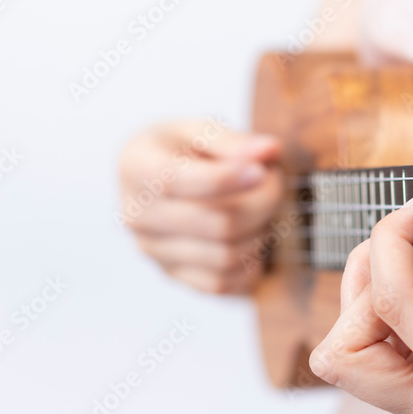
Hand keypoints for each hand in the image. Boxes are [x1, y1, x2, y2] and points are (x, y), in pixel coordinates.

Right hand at [118, 120, 283, 293]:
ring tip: (264, 207)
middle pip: (217, 224)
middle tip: (276, 182)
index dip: (228, 179)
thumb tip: (269, 151)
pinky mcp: (171, 275)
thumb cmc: (179, 149)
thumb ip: (233, 141)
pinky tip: (254, 236)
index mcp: (137, 168)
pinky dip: (249, 264)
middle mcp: (136, 215)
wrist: (153, 178)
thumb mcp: (198, 130)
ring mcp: (152, 250)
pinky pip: (221, 284)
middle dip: (262, 203)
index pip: (179, 182)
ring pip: (225, 256)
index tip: (263, 170)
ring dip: (260, 233)